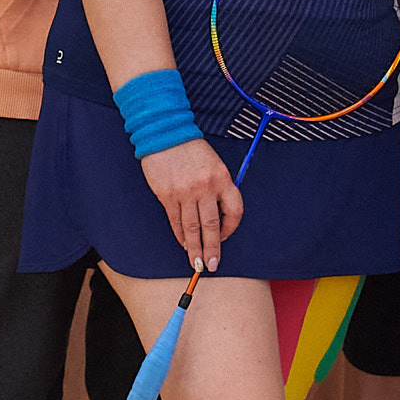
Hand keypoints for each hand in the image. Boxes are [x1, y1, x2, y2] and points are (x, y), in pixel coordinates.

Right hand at [142, 138, 239, 271]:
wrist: (166, 134)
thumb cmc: (191, 149)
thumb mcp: (214, 164)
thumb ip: (218, 187)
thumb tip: (218, 215)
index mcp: (222, 178)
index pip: (234, 210)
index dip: (231, 228)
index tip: (225, 237)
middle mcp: (206, 188)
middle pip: (212, 225)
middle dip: (213, 248)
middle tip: (213, 265)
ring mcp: (185, 193)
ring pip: (192, 228)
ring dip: (195, 248)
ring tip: (197, 263)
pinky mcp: (167, 196)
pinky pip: (175, 221)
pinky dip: (180, 235)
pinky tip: (183, 243)